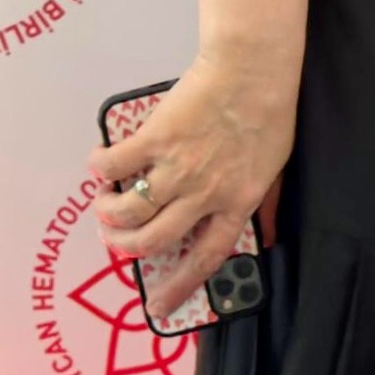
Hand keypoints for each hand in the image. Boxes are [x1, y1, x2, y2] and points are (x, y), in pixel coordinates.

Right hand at [90, 52, 295, 302]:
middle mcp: (204, 193)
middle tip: (114, 237)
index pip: (205, 258)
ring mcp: (178, 167)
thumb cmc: (269, 112)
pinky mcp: (156, 138)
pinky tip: (100, 162)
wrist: (255, 66)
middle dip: (124, 246)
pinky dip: (100, 167)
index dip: (178, 287)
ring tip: (104, 200)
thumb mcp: (275, 166)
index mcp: (236, 203)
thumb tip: (266, 234)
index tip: (157, 308)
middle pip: (152, 240)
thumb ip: (262, 202)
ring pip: (128, 210)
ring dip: (107, 211)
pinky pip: (114, 164)